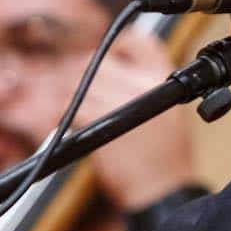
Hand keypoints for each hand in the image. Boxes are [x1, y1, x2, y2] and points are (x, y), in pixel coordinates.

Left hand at [76, 29, 196, 210]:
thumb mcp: (168, 111)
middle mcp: (144, 85)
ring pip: (80, 82)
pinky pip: (70, 107)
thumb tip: (113, 69)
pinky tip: (69, 122)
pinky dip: (62, 114)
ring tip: (72, 106)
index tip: (108, 56)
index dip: (118, 44)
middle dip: (82, 71)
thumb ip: (144, 85)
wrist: (160, 189)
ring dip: (68, 93)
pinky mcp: (101, 123)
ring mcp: (122, 102)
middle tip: (80, 87)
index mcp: (163, 80)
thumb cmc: (164, 157)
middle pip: (99, 60)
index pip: (139, 41)